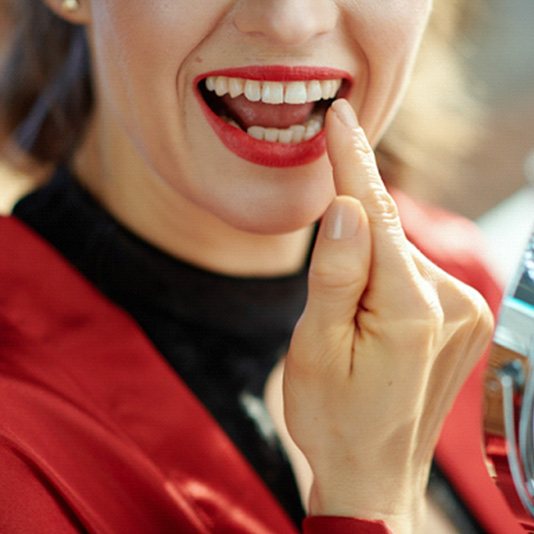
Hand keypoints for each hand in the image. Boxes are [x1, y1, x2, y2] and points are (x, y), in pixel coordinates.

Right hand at [283, 99, 493, 531]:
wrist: (374, 473)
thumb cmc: (334, 417)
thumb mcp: (316, 349)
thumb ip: (335, 275)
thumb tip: (346, 208)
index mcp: (410, 310)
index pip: (377, 214)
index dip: (351, 163)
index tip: (339, 118)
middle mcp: (451, 304)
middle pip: (388, 235)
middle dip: (349, 238)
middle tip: (326, 299)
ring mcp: (464, 313)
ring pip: (398, 256)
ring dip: (366, 268)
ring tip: (347, 328)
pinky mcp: (462, 321)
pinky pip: (412, 276)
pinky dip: (384, 279)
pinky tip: (369, 320)